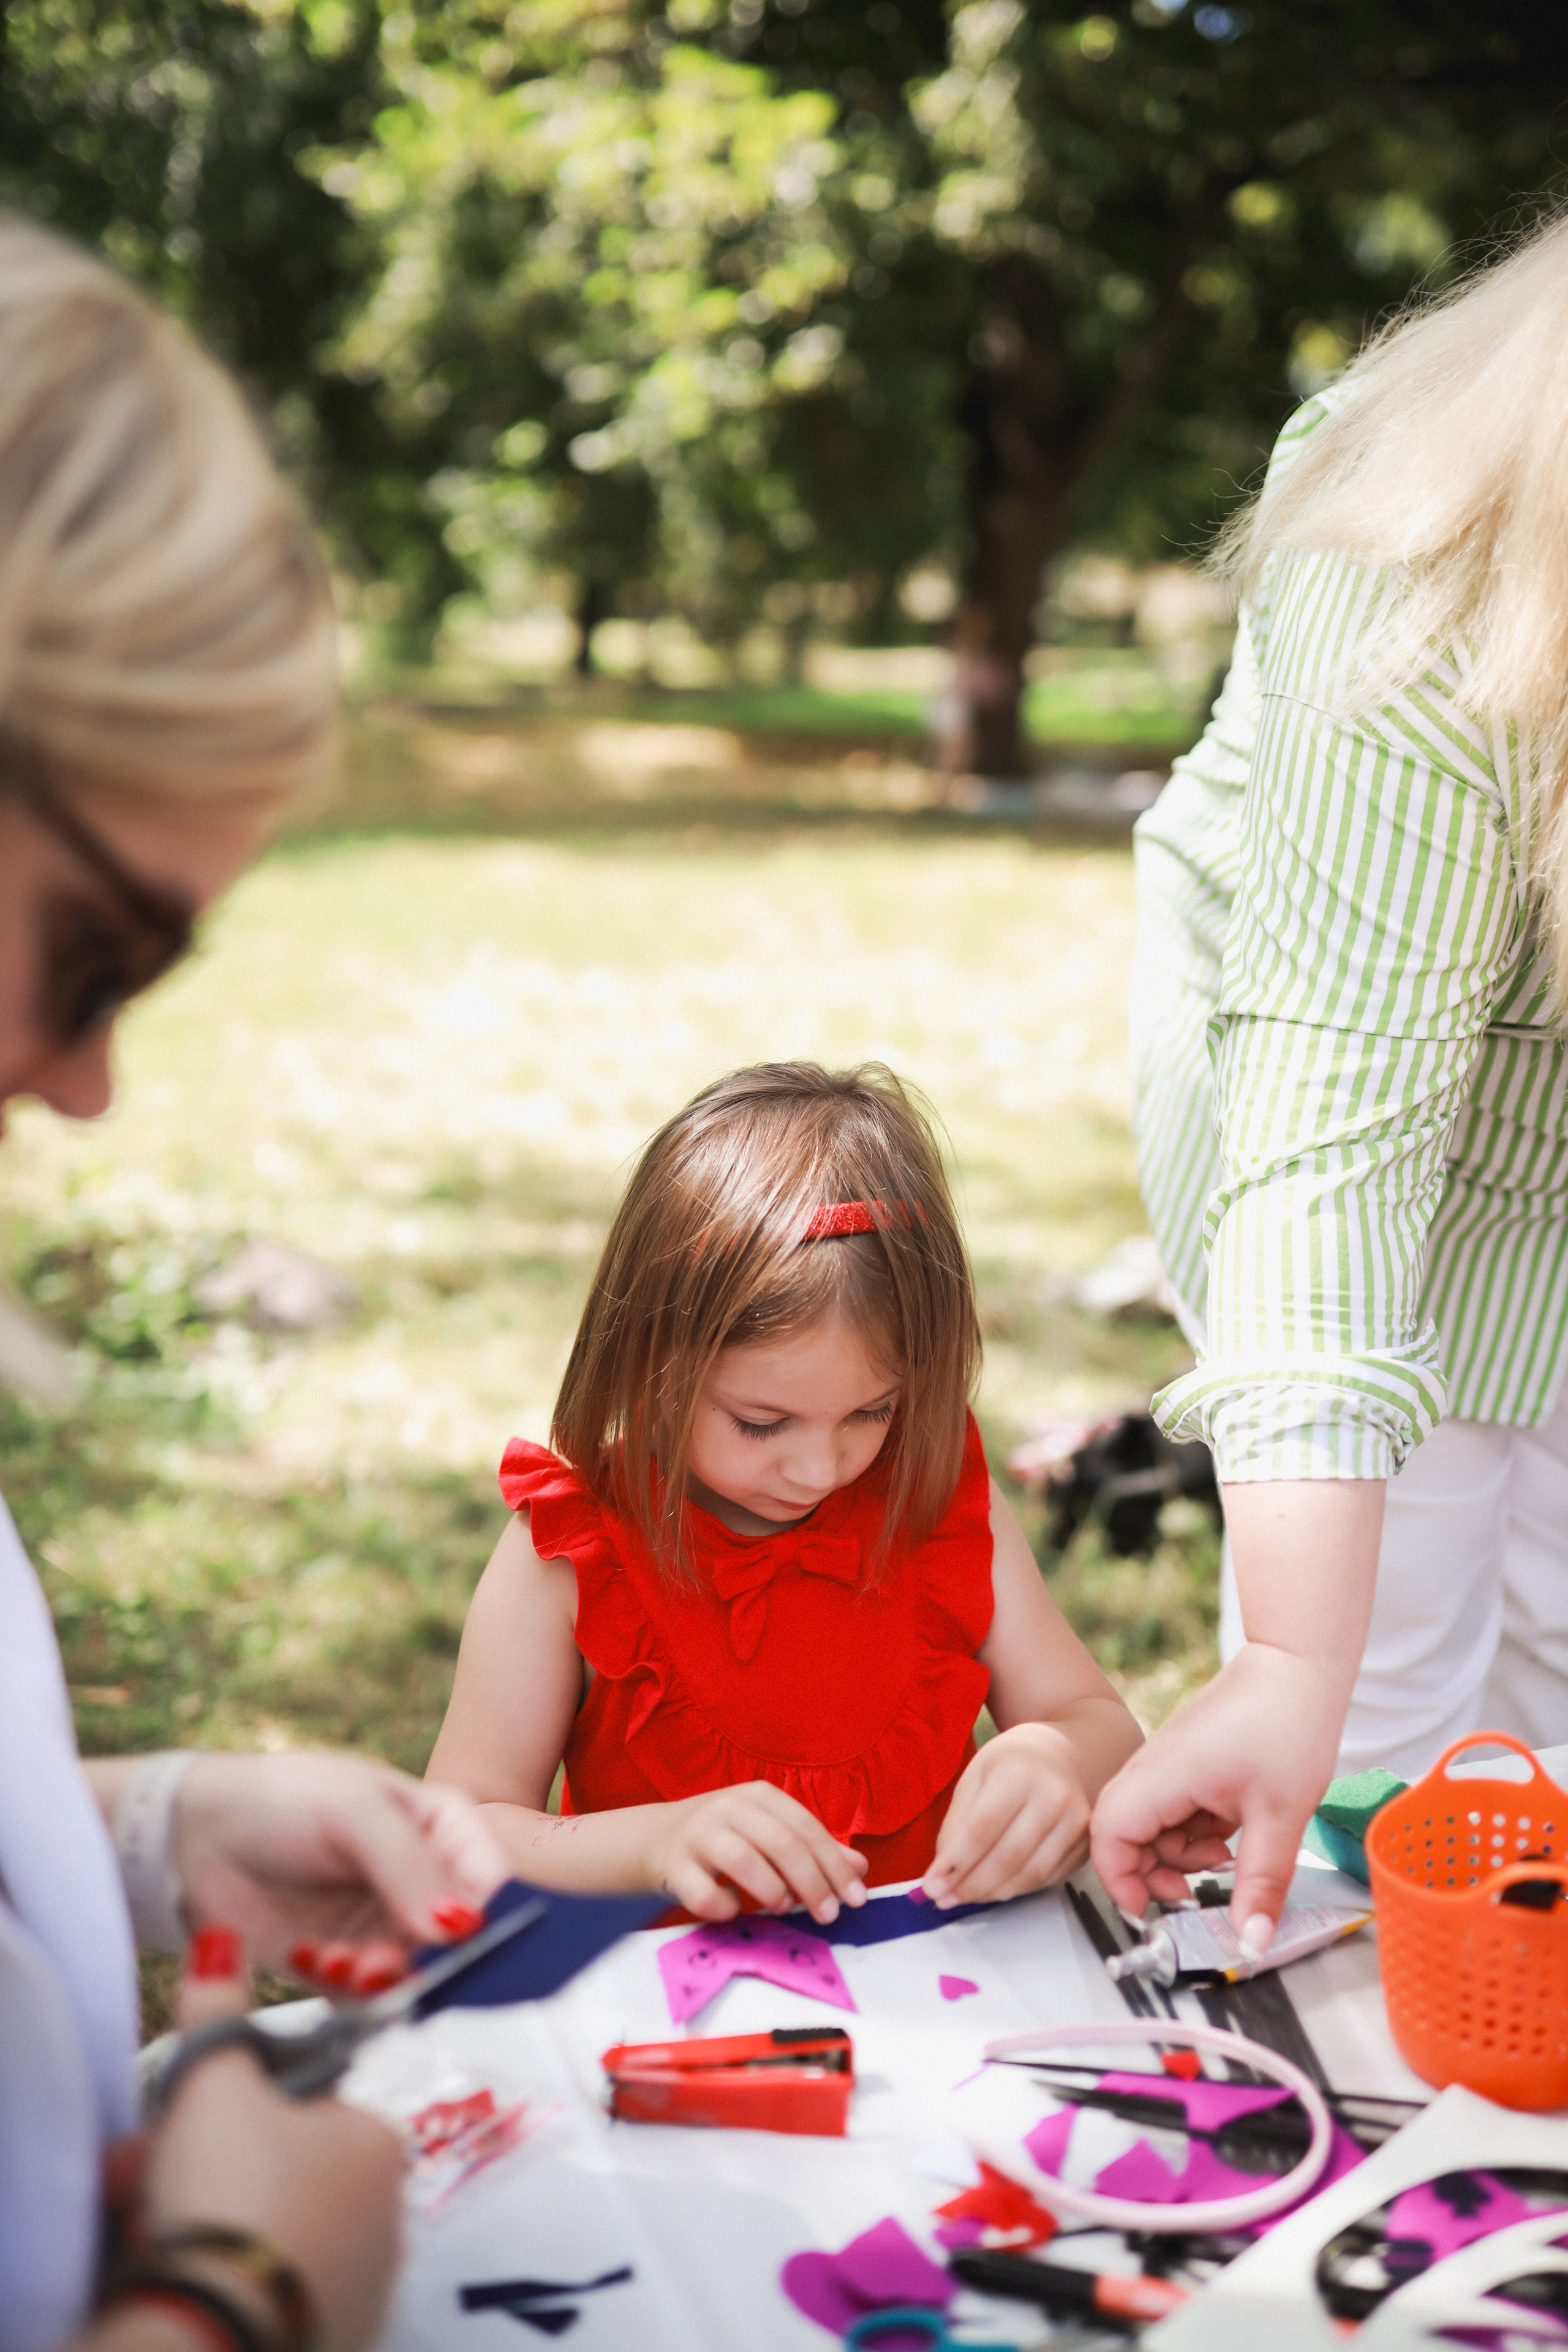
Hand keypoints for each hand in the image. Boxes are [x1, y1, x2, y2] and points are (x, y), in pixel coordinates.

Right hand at [141, 1928, 402, 2351]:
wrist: (218, 2327)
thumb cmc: (232, 2196)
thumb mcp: (214, 2083)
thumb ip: (217, 2011)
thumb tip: (220, 1943)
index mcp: (377, 2138)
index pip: (302, 2100)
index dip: (232, 2104)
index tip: (187, 2118)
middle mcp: (387, 2210)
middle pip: (282, 2165)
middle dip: (210, 2160)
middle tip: (154, 2166)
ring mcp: (362, 2279)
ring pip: (273, 2226)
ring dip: (212, 2214)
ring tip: (158, 2217)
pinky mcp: (329, 2333)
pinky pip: (272, 2285)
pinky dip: (229, 2271)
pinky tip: (186, 2265)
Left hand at [173, 1753, 507, 1987]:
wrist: (197, 1837)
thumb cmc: (285, 1800)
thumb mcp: (355, 1811)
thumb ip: (410, 1866)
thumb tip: (462, 1926)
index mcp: (446, 1830)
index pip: (493, 1881)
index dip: (492, 1918)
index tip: (468, 1946)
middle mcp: (426, 1883)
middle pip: (461, 1941)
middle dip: (432, 1960)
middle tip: (390, 1962)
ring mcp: (387, 1928)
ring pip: (417, 1975)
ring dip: (386, 1978)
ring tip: (345, 1961)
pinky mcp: (348, 1966)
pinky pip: (370, 1997)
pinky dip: (350, 1990)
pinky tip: (316, 1960)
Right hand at [649, 1782, 868, 1923]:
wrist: (656, 1840)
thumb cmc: (726, 1840)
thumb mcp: (770, 1834)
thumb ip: (814, 1849)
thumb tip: (861, 1868)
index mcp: (759, 1796)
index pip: (807, 1828)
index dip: (836, 1865)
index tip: (857, 1897)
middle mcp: (728, 1808)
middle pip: (781, 1843)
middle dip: (812, 1883)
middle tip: (828, 1915)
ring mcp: (698, 1835)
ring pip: (742, 1860)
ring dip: (772, 1889)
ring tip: (784, 1907)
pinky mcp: (673, 1866)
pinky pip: (702, 1893)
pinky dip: (724, 1906)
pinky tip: (734, 1908)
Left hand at [922, 1724, 1091, 1907]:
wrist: (1054, 1756)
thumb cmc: (1007, 1765)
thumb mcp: (973, 1779)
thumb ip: (956, 1825)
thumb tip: (941, 1874)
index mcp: (1019, 1772)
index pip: (982, 1829)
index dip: (955, 1864)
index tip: (931, 1887)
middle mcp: (1055, 1796)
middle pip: (1008, 1857)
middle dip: (971, 1885)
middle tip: (943, 1899)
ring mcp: (1077, 1821)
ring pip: (1030, 1874)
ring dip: (993, 1893)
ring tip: (964, 1896)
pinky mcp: (1086, 1844)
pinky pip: (1048, 1879)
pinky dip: (1017, 1889)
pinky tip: (995, 1888)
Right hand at [1090, 1641, 1346, 1952]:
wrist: (1298, 1664)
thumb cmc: (1286, 1721)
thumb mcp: (1279, 1817)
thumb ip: (1260, 1885)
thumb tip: (1252, 1942)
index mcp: (1161, 1776)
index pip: (1107, 1837)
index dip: (1119, 1881)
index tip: (1149, 1911)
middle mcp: (1153, 1768)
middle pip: (1124, 1834)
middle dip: (1154, 1872)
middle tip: (1194, 1895)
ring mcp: (1168, 1764)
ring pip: (1151, 1825)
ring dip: (1180, 1854)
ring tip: (1227, 1860)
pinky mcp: (1186, 1762)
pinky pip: (1173, 1809)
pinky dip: (1194, 1832)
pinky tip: (1232, 1835)